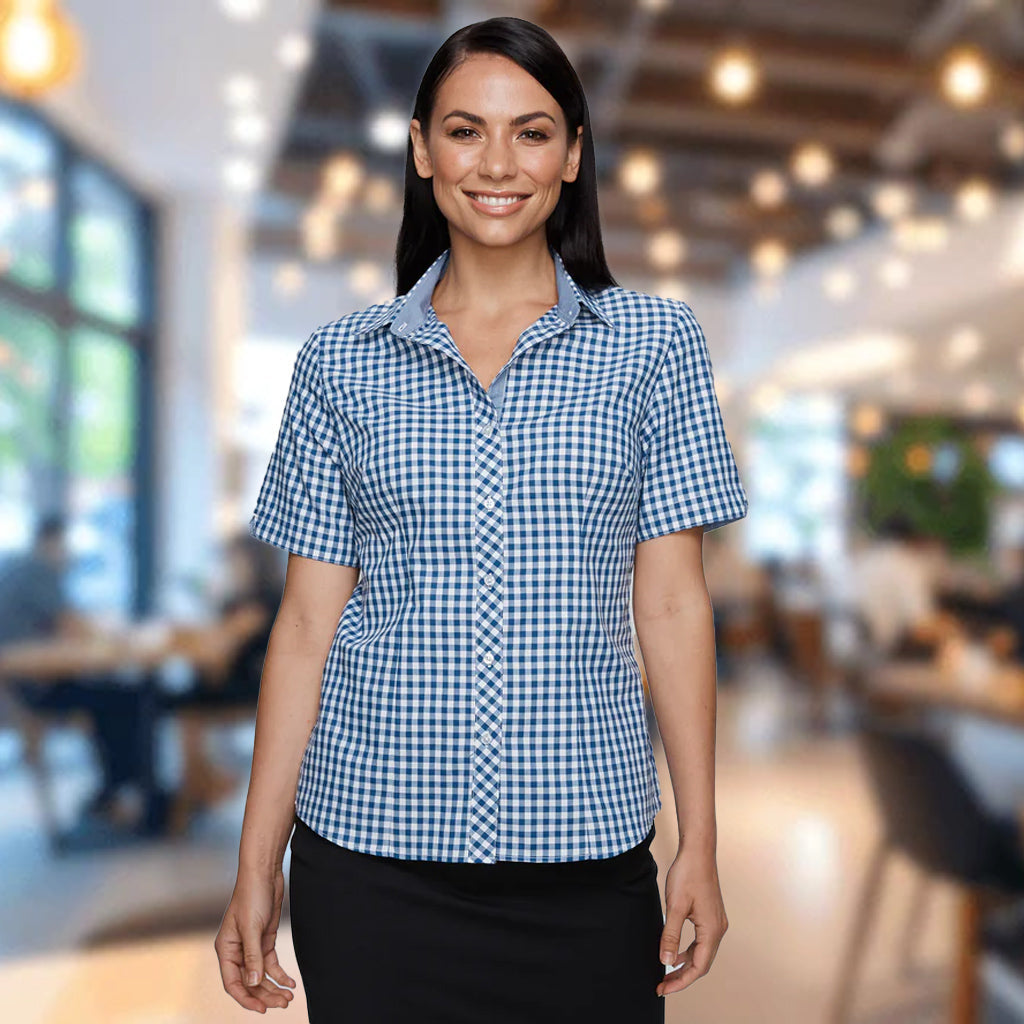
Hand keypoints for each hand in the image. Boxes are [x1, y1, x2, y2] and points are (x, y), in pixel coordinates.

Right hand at [214, 868, 296, 1012]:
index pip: (233, 983)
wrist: (264, 873)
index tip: (262, 1009)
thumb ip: (252, 956)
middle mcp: (237, 951)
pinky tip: (290, 982)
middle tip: (283, 1003)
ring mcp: (251, 946)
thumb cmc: (252, 896)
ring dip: (274, 987)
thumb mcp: (252, 928)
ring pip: (260, 975)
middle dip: (265, 994)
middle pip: (249, 982)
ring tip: (288, 997)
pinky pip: (270, 963)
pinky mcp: (264, 940)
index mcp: (226, 949)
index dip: (246, 998)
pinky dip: (279, 974)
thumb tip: (252, 983)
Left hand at [656, 848, 727, 997]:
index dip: (680, 981)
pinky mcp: (711, 915)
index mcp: (712, 930)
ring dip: (685, 964)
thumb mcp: (675, 907)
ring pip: (701, 952)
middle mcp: (718, 929)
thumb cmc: (687, 875)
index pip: (698, 967)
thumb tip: (666, 962)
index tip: (663, 988)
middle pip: (701, 963)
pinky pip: (701, 941)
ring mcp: (716, 922)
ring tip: (666, 972)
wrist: (698, 851)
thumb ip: (670, 936)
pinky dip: (688, 950)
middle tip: (662, 985)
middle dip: (682, 976)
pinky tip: (675, 951)